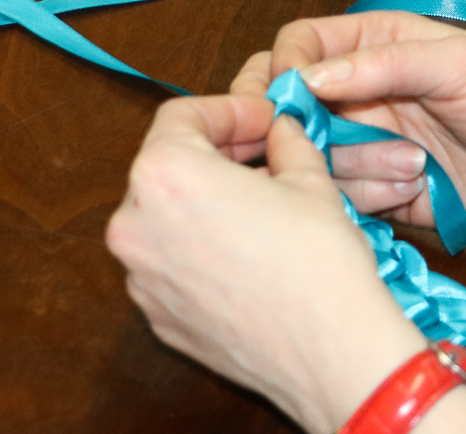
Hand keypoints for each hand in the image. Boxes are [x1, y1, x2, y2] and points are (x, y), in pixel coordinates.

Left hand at [105, 95, 426, 433]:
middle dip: (216, 154)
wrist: (331, 353)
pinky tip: (248, 252)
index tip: (262, 118)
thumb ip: (285, 141)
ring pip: (166, 217)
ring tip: (260, 204)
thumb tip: (281, 129)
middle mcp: (135, 224)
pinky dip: (201, 248)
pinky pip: (172, 264)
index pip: (181, 116)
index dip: (227, 110)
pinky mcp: (157, 316)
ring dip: (206, 201)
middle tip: (264, 153)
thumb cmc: (319, 261)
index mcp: (165, 175)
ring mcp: (141, 277)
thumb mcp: (309, 178)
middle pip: (167, 166)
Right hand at [231, 11, 465, 310]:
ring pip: (311, 157)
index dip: (284, 68)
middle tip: (309, 146)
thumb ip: (382, 63)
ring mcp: (368, 144)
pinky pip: (341, 198)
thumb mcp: (457, 64)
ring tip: (414, 166)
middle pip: (287, 103)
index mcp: (377, 44)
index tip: (287, 97)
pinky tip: (417, 190)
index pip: (300, 44)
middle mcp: (363, 92)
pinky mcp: (379, 192)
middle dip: (295, 127)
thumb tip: (307, 75)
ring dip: (354, 166)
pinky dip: (370, 198)